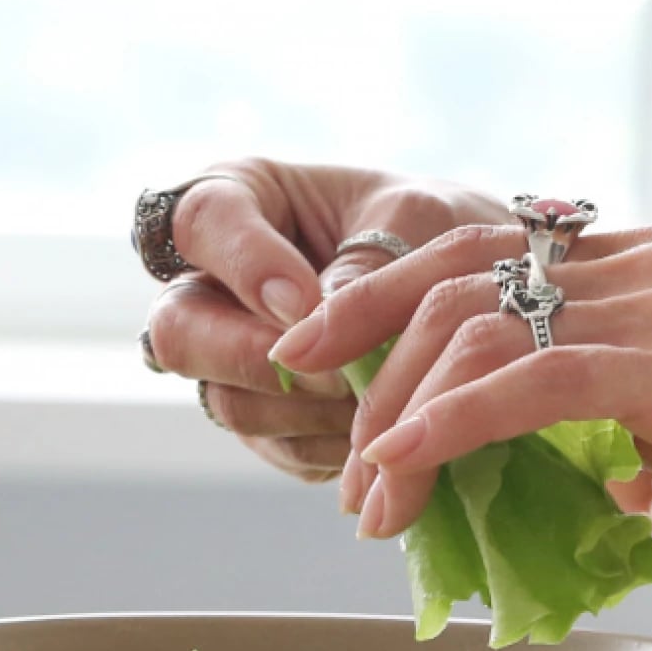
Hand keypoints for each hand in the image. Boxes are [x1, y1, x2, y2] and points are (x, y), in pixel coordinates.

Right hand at [138, 161, 507, 484]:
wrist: (472, 284)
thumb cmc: (431, 224)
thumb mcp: (412, 218)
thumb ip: (365, 261)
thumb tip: (317, 319)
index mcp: (236, 204)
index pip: (200, 222)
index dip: (244, 265)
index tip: (305, 300)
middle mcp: (212, 286)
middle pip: (179, 333)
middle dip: (252, 359)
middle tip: (329, 372)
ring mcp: (232, 359)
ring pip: (229, 402)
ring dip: (306, 410)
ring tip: (376, 397)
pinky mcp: (269, 418)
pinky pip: (279, 447)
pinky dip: (333, 445)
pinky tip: (382, 428)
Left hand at [266, 224, 651, 536]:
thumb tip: (619, 474)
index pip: (493, 254)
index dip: (396, 301)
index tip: (333, 360)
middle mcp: (649, 263)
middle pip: (456, 276)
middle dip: (364, 352)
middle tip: (324, 440)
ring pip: (476, 328)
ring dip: (396, 416)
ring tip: (369, 499)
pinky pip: (527, 383)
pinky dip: (446, 425)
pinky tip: (406, 471)